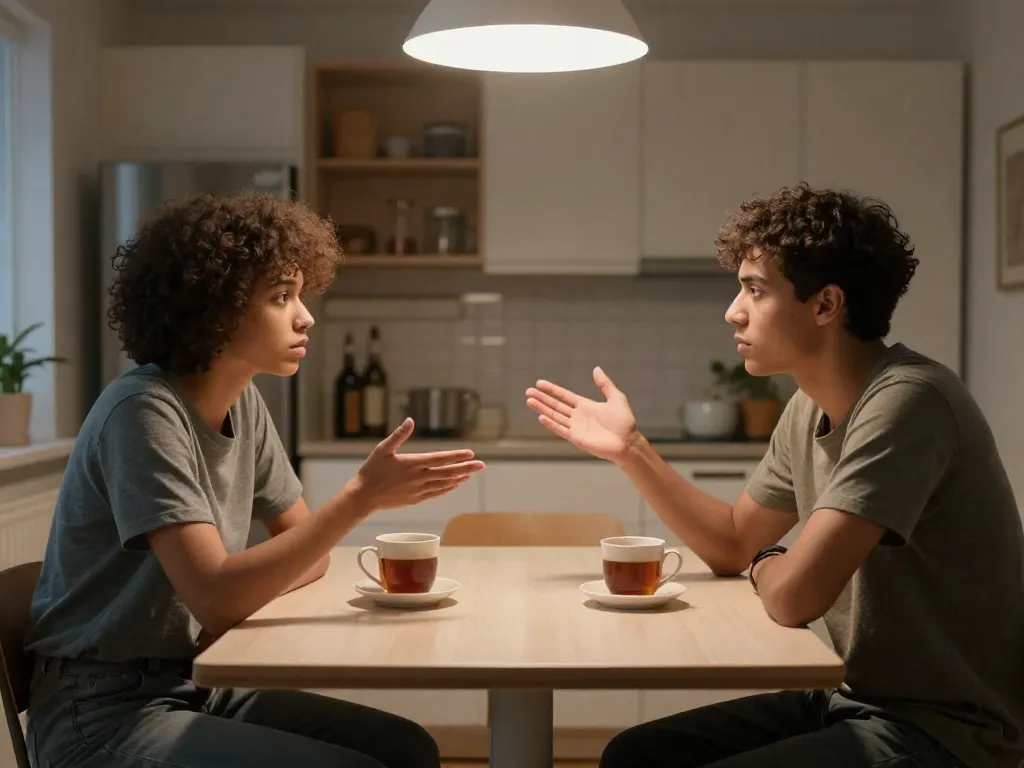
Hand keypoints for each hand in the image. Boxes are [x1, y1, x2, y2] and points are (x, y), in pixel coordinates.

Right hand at [348, 418, 484, 513]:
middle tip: (482, 465)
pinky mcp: (416, 499)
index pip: (440, 459)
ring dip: (459, 478)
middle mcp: (419, 478)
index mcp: (412, 463)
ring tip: (471, 473)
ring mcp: (418, 490)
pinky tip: (455, 484)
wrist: (364, 496)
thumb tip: (410, 420)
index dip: (456, 456)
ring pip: (444, 484)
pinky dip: (448, 488)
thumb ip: (398, 435)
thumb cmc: (372, 470)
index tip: (470, 454)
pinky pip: (436, 493)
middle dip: (466, 468)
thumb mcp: (383, 449)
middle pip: (447, 472)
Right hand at [525, 367, 637, 461]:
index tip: (539, 384)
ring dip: (542, 409)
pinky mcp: (577, 438)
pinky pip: (561, 430)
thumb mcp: (617, 398)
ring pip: (555, 416)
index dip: (552, 390)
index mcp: (585, 406)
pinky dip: (551, 424)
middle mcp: (578, 416)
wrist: (627, 442)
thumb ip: (605, 384)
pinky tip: (541, 417)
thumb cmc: (624, 422)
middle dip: (542, 398)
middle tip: (528, 392)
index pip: (564, 396)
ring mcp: (576, 427)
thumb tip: (596, 369)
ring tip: (529, 401)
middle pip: (555, 405)